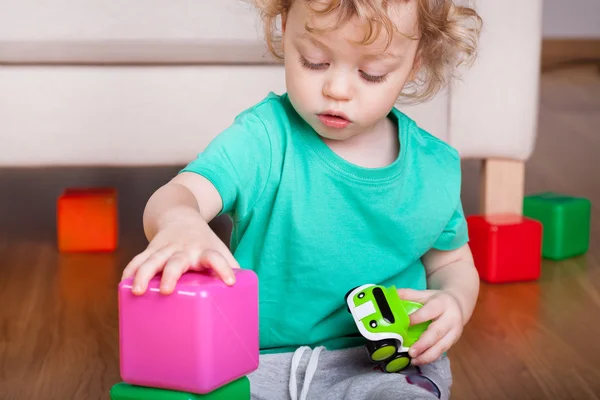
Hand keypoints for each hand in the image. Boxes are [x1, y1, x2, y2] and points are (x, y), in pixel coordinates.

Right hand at [121, 212, 239, 295]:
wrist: (180, 216)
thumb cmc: (203, 243)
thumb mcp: (219, 251)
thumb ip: (229, 269)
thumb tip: (241, 298)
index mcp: (204, 251)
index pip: (216, 257)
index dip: (223, 268)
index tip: (230, 282)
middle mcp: (184, 249)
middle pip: (177, 260)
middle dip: (171, 274)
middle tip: (167, 290)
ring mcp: (165, 248)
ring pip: (151, 259)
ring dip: (143, 274)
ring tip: (138, 292)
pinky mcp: (150, 249)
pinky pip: (138, 259)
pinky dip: (130, 271)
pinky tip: (124, 284)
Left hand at [396, 289, 463, 365]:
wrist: (459, 304)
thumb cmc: (437, 300)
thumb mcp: (425, 294)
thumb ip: (408, 294)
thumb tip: (390, 295)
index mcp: (442, 303)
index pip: (429, 311)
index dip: (417, 318)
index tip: (405, 325)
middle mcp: (451, 318)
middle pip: (437, 332)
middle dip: (423, 344)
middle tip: (411, 352)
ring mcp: (454, 332)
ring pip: (442, 346)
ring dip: (427, 355)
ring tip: (414, 360)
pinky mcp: (454, 341)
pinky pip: (442, 351)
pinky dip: (431, 357)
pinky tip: (420, 361)